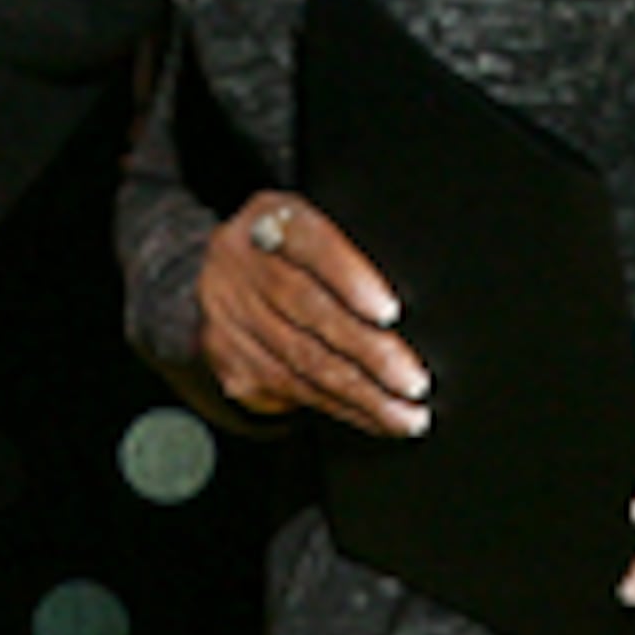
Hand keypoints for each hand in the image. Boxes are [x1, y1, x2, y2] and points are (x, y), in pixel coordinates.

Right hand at [194, 192, 428, 435]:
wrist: (220, 277)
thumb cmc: (294, 252)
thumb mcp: (313, 227)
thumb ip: (347, 249)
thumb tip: (410, 303)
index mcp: (269, 217)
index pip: (310, 242)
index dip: (350, 278)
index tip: (390, 312)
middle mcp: (238, 264)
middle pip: (309, 311)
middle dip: (369, 352)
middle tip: (413, 381)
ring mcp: (229, 315)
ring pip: (302, 362)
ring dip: (361, 395)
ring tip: (405, 415)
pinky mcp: (230, 361)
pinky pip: (292, 391)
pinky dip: (340, 408)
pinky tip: (373, 417)